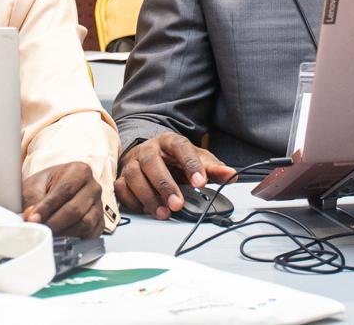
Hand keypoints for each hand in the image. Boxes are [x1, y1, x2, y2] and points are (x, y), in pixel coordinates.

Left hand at [22, 161, 103, 238]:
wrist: (51, 192)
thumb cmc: (44, 186)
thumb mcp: (34, 186)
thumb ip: (32, 201)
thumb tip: (32, 218)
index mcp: (80, 171)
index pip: (65, 189)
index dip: (48, 206)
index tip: (33, 218)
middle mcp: (93, 187)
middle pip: (76, 209)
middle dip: (54, 223)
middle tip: (38, 229)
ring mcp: (98, 206)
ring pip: (84, 224)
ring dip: (63, 233)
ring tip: (47, 235)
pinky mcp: (99, 223)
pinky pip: (90, 235)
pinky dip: (74, 240)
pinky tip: (60, 240)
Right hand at [115, 132, 235, 219]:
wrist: (150, 155)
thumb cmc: (174, 160)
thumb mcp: (196, 160)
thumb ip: (212, 168)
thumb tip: (231, 175)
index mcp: (169, 141)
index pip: (180, 147)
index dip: (190, 163)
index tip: (201, 182)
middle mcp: (148, 149)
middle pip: (151, 162)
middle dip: (165, 184)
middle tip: (178, 204)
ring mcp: (132, 162)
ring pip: (133, 175)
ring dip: (148, 196)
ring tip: (164, 212)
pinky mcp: (122, 176)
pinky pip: (121, 188)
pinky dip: (133, 201)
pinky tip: (147, 209)